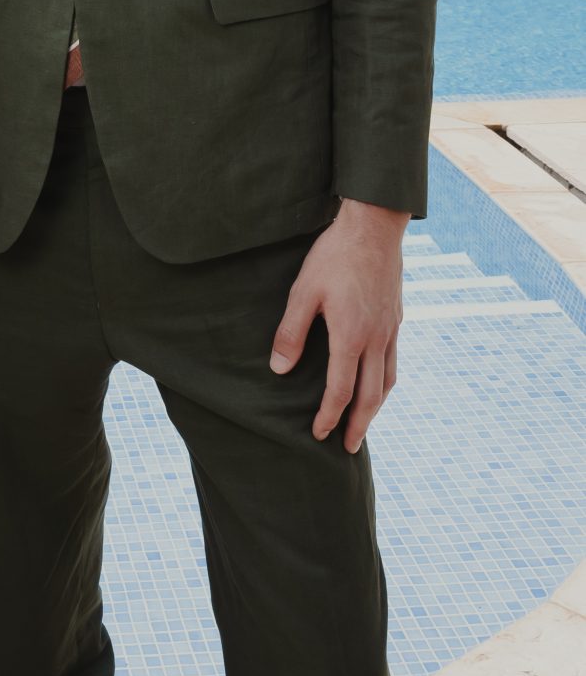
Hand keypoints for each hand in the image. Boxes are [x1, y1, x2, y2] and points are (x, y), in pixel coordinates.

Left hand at [269, 199, 407, 451]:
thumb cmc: (333, 256)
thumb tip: (280, 371)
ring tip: (363, 423)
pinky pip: (394, 361)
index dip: (329, 415)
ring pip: (387, 381)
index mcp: (351, 336)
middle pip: (371, 396)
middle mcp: (376, 339)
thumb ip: (291, 333)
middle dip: (358, 425)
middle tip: (347, 448)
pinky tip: (377, 381)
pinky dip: (385, 382)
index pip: (341, 390)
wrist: (374, 227)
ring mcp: (390, 330)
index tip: (318, 434)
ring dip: (375, 408)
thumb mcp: (304, 291)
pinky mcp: (396, 318)